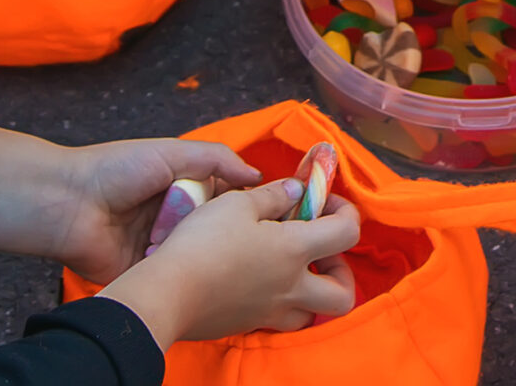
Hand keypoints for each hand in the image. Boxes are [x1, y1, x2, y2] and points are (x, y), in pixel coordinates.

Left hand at [54, 140, 260, 288]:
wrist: (68, 204)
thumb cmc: (116, 170)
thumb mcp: (173, 152)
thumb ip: (217, 158)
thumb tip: (258, 175)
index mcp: (180, 186)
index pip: (224, 196)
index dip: (243, 203)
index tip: (271, 210)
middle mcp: (173, 217)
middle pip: (213, 228)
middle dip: (226, 231)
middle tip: (254, 238)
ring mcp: (159, 246)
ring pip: (197, 252)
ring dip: (204, 251)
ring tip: (229, 256)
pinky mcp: (146, 272)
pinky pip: (174, 274)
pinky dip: (182, 271)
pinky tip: (201, 273)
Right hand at [103, 178, 360, 345]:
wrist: (167, 294)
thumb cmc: (204, 242)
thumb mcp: (237, 203)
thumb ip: (274, 195)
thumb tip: (297, 191)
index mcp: (295, 250)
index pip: (348, 233)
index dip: (346, 212)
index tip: (324, 201)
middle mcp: (291, 287)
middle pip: (343, 294)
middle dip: (340, 270)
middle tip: (318, 249)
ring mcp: (269, 312)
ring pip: (311, 314)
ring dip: (311, 292)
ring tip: (290, 269)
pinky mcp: (246, 324)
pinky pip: (278, 320)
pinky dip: (279, 302)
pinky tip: (257, 280)